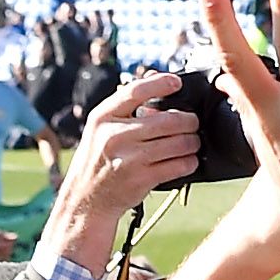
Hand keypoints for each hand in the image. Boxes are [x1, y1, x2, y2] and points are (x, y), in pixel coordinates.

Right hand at [38, 71, 200, 268]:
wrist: (86, 199)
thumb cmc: (100, 159)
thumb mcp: (101, 129)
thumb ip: (126, 107)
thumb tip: (158, 79)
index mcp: (103, 117)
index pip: (136, 91)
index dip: (160, 83)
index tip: (176, 83)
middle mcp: (114, 135)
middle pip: (170, 120)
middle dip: (189, 121)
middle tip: (191, 124)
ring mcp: (129, 158)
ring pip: (181, 142)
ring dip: (192, 143)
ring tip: (189, 144)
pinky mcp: (142, 178)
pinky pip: (181, 164)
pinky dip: (189, 162)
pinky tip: (184, 161)